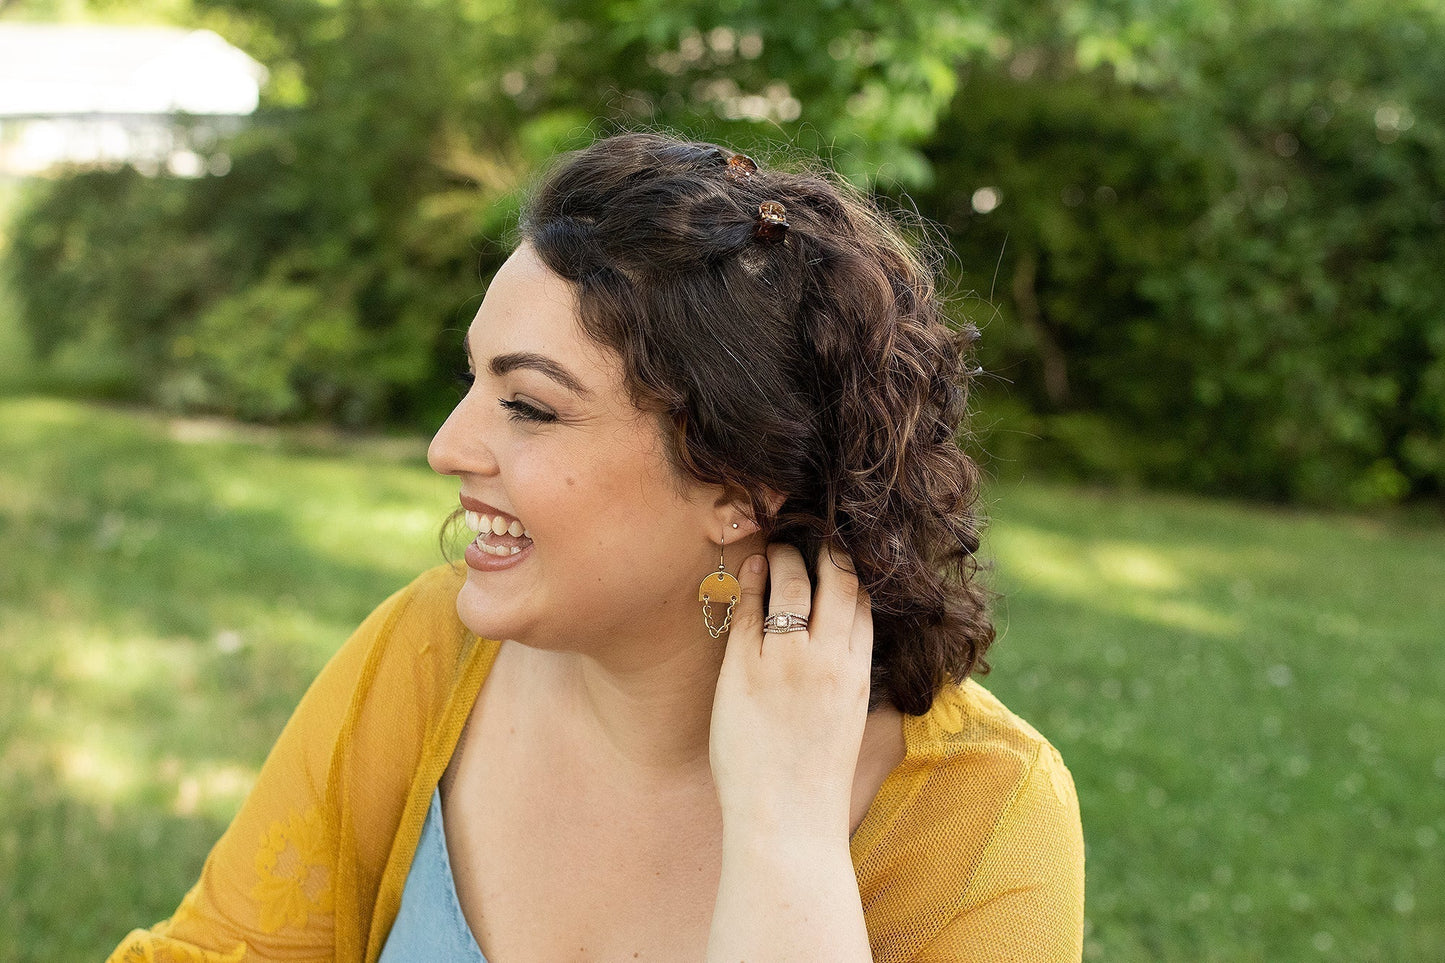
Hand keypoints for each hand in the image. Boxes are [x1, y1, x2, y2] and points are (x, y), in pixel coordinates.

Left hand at [708, 542, 873, 843]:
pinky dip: (754, 583)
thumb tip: (843, 651)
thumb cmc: (814, 780)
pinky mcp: (746, 669)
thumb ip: (847, 681)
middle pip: (837, 581)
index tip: (841, 553)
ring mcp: (787, 661)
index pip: (863, 603)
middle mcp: (828, 660)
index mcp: (858, 674)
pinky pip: (751, 611)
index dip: (854, 571)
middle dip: (827, 549)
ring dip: (785, 556)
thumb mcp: (848, 722)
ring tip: (776, 544)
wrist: (786, 822)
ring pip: (793, 584)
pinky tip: (752, 569)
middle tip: (812, 531)